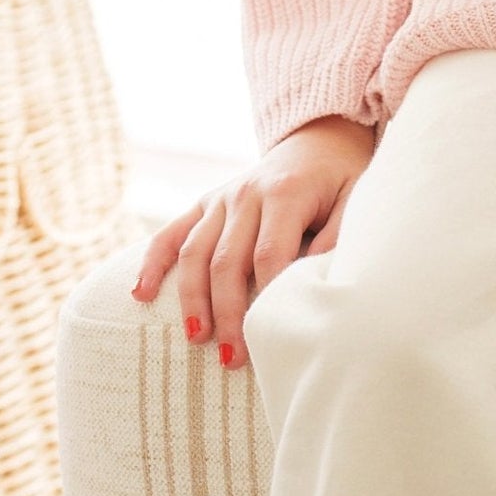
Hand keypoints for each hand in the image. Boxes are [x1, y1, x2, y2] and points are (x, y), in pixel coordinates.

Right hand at [129, 115, 377, 370]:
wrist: (320, 139)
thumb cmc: (341, 179)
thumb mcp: (355, 198)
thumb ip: (338, 236)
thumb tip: (314, 279)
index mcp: (285, 192)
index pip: (269, 254)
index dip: (268, 297)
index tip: (272, 333)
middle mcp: (247, 193)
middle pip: (228, 260)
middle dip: (228, 312)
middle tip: (233, 356)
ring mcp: (222, 197)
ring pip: (196, 252)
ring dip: (193, 298)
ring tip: (198, 338)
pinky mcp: (206, 202)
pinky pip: (171, 232)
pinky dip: (153, 262)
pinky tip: (140, 295)